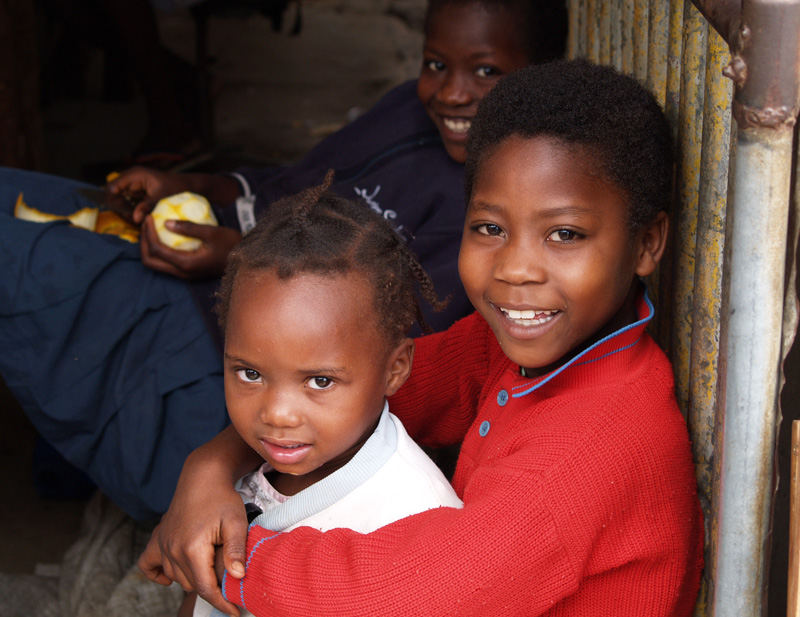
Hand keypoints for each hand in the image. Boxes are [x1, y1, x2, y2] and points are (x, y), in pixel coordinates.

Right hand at [108, 167, 193, 223]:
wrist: (187, 186)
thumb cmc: (175, 188)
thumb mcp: (162, 198)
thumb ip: (147, 206)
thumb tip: (135, 218)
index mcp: (134, 175)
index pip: (112, 187)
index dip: (113, 201)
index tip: (124, 213)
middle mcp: (130, 178)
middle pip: (113, 194)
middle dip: (119, 207)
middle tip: (132, 218)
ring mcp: (133, 184)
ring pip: (119, 199)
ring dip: (125, 210)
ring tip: (137, 218)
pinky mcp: (137, 191)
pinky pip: (127, 201)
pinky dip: (131, 210)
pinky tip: (139, 217)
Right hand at [137, 458, 249, 615]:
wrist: (203, 476)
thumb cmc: (222, 498)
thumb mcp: (236, 522)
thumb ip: (236, 550)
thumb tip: (238, 576)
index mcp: (191, 548)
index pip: (205, 587)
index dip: (221, 602)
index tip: (235, 611)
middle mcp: (172, 549)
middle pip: (191, 584)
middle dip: (211, 587)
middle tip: (230, 582)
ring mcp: (162, 544)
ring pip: (176, 577)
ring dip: (193, 578)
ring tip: (212, 569)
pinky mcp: (158, 538)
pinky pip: (149, 565)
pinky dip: (159, 573)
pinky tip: (173, 574)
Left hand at [139, 216, 241, 279]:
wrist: (245, 259)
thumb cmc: (231, 244)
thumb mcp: (212, 232)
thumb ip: (188, 228)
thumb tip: (166, 222)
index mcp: (186, 263)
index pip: (156, 250)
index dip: (148, 233)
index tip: (149, 217)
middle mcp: (182, 273)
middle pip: (150, 261)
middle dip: (143, 243)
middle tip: (146, 225)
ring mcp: (185, 275)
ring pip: (156, 264)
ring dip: (149, 248)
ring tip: (152, 230)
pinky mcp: (188, 272)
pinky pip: (166, 263)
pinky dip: (159, 251)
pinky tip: (164, 236)